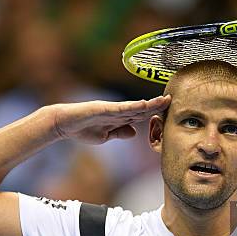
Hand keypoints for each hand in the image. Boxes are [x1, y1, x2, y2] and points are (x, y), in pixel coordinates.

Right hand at [52, 95, 170, 143]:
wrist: (64, 124)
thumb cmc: (83, 129)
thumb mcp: (106, 135)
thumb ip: (120, 132)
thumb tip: (134, 132)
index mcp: (119, 118)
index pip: (141, 115)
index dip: (155, 112)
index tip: (168, 110)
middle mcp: (118, 111)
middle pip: (141, 108)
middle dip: (157, 105)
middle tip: (172, 99)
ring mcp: (111, 109)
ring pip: (134, 106)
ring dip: (150, 104)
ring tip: (164, 100)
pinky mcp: (103, 108)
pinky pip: (120, 108)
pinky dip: (133, 107)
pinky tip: (143, 105)